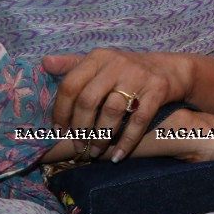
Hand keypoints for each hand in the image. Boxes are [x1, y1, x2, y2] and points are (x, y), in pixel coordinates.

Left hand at [43, 49, 190, 160]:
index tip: (58, 131)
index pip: (70, 85)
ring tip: (95, 152)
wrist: (169, 69)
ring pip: (112, 111)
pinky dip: (126, 141)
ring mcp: (138, 76)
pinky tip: (118, 156)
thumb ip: (72, 64)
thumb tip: (44, 63)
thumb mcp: (100, 63)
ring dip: (101, 137)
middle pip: (88, 100)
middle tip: (78, 147)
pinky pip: (138, 121)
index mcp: (98, 58)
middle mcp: (117, 64)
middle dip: (79, 129)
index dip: (61, 111)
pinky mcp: (157, 90)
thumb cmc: (125, 70)